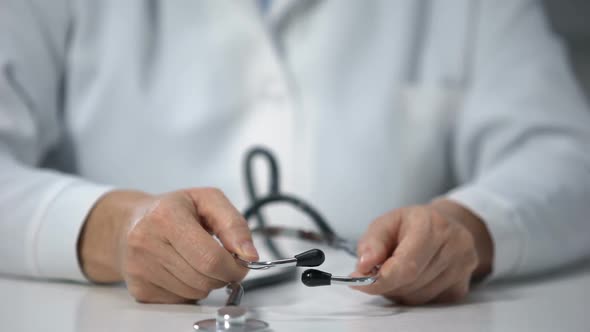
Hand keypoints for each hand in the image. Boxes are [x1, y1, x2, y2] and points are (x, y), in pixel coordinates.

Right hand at [78, 188, 257, 302]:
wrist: (129, 223)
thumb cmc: (173, 210)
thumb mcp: (207, 200)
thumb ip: (234, 224)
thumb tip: (249, 254)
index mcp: (166, 216)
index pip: (211, 258)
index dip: (234, 266)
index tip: (240, 262)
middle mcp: (147, 243)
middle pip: (205, 279)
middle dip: (224, 274)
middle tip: (223, 261)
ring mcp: (140, 269)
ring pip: (195, 293)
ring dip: (207, 282)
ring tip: (197, 260)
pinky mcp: (140, 290)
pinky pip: (181, 300)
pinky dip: (190, 289)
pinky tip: (181, 270)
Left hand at [352, 199, 492, 304]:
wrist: (445, 225)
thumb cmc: (412, 224)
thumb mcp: (386, 222)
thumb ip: (372, 243)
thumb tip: (364, 266)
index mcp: (432, 225)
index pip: (407, 265)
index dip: (382, 279)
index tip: (361, 282)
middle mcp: (454, 245)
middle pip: (411, 283)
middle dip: (387, 283)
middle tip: (375, 273)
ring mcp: (462, 268)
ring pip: (418, 297)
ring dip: (399, 290)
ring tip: (396, 270)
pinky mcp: (461, 287)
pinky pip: (428, 302)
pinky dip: (412, 295)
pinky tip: (412, 278)